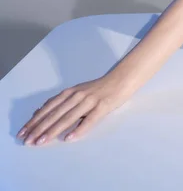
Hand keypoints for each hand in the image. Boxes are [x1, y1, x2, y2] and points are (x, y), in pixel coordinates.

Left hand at [16, 73, 131, 145]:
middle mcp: (77, 95)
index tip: (23, 132)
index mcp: (70, 92)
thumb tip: (39, 112)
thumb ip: (60, 101)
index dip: (35, 120)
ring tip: (42, 141)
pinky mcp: (102, 106)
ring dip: (53, 130)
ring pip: (68, 117)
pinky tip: (69, 138)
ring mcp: (89, 100)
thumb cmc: (98, 89)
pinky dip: (78, 129)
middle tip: (28, 140)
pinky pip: (89, 120)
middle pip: (55, 113)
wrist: (120, 80)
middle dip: (40, 128)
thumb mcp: (77, 92)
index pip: (49, 108)